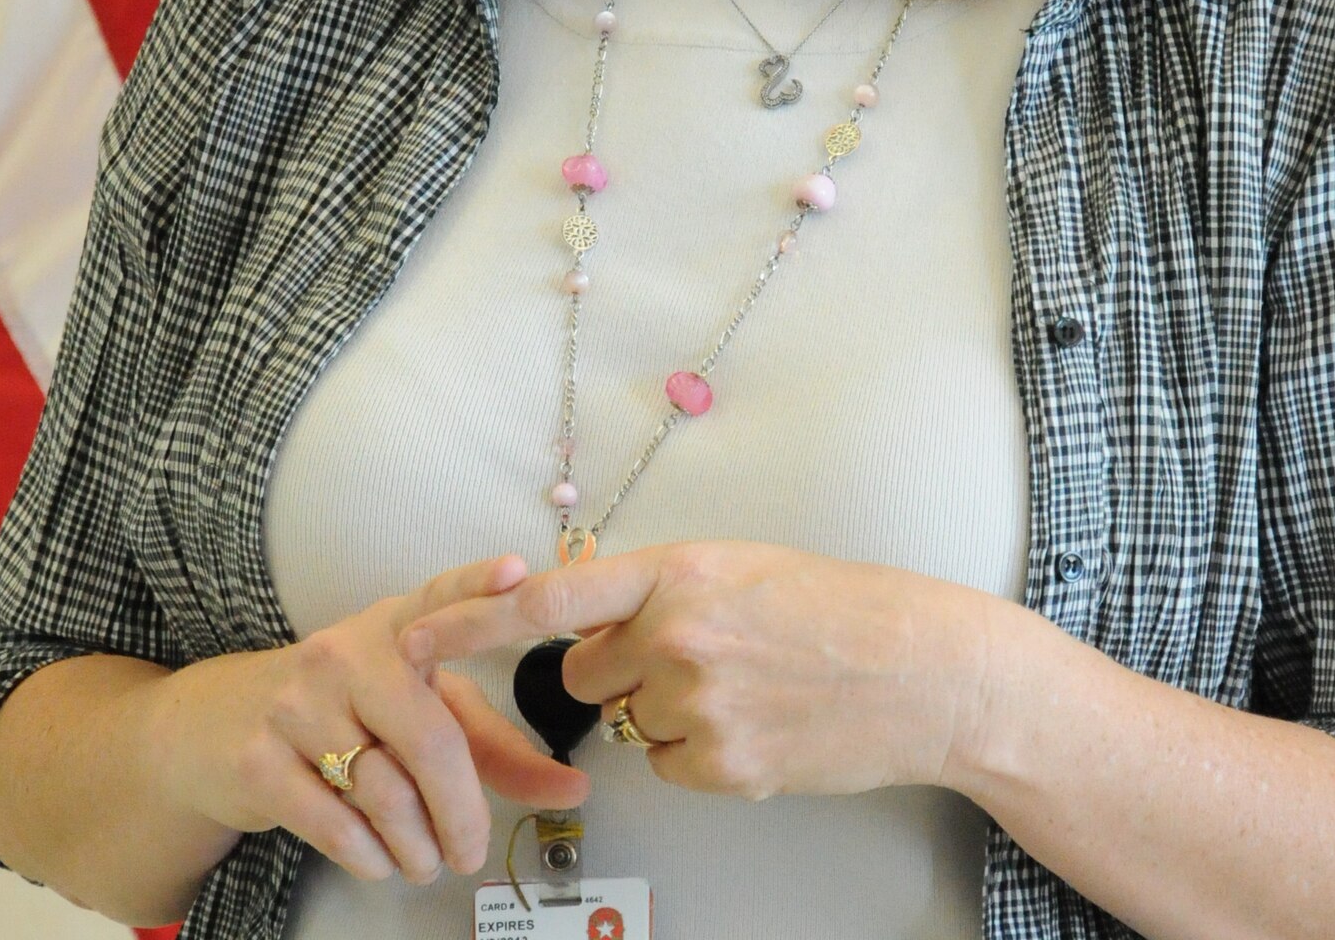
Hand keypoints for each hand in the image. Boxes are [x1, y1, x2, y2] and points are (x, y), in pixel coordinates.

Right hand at [143, 556, 587, 886]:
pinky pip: (335, 824)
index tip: (518, 573)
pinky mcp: (259, 762)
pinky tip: (382, 859)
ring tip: (427, 859)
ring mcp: (297, 705)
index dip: (478, 585)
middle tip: (472, 851)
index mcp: (394, 626)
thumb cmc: (347, 710)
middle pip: (427, 736)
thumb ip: (493, 745)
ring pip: (384, 790)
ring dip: (416, 843)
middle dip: (460, 809)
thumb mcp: (418, 708)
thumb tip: (574, 787)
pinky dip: (370, 855)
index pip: (441, 597)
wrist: (217, 729)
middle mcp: (345, 653)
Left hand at [398, 540, 992, 801]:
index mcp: (679, 571)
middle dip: (622, 671)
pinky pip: (674, 765)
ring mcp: (698, 705)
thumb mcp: (742, 567)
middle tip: (698, 655)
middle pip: (588, 673)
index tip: (415, 633)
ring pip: (636, 723)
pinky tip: (761, 724)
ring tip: (751, 686)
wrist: (919, 668)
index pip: (551, 598)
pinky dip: (707, 753)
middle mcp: (677, 635)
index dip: (473, 620)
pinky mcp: (722, 766)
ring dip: (672, 712)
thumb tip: (601, 624)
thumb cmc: (839, 607)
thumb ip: (662, 590)